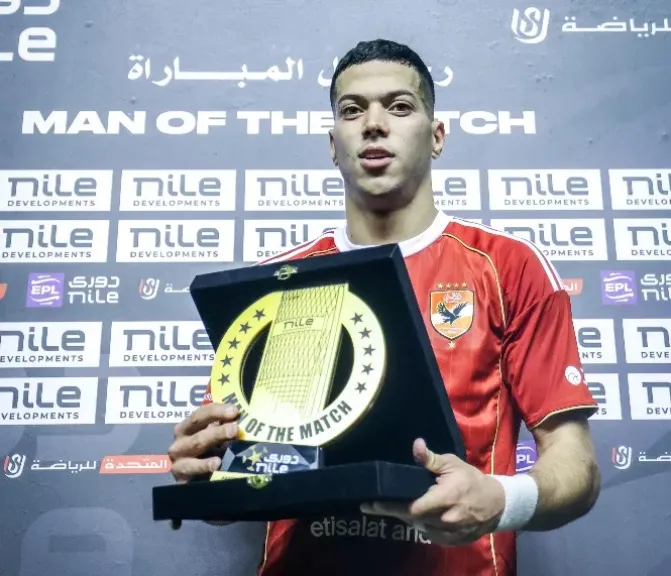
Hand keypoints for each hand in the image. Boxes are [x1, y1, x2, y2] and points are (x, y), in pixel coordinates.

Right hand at [168, 402, 238, 482]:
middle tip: (235, 429)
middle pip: (199, 432)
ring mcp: (178, 461)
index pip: (200, 414)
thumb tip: (243, 419)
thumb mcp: (212, 439)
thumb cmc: (206, 454)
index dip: (217, 411)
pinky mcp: (181, 478)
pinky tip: (217, 464)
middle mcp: (180, 442)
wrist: (193, 482)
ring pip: (196, 447)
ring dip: (212, 442)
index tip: (235, 411)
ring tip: (228, 443)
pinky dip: (204, 465)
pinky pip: (192, 470)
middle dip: (218, 430)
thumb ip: (222, 428)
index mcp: (186, 428)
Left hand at [360, 438, 505, 546]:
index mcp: (445, 498)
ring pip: (420, 528)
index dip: (389, 507)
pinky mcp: (453, 542)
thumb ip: (431, 459)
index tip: (369, 505)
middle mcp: (446, 520)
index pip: (412, 507)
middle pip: (412, 518)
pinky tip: (420, 515)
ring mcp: (450, 534)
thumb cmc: (471, 479)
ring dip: (410, 518)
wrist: (497, 504)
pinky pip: (430, 536)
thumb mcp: (452, 464)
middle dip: (396, 510)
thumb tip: (416, 445)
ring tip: (401, 505)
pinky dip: (423, 526)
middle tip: (379, 503)